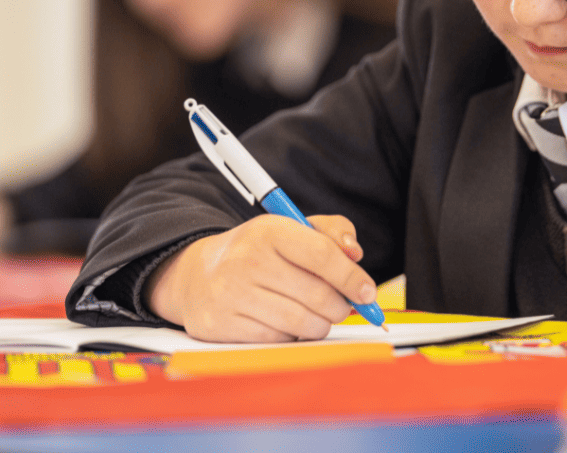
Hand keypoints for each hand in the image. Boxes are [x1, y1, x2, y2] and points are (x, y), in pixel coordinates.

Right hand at [145, 213, 376, 342]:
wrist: (196, 275)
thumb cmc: (259, 251)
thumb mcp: (293, 228)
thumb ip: (332, 232)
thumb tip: (355, 255)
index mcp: (270, 230)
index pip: (322, 255)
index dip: (352, 277)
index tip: (368, 293)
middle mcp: (247, 260)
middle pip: (317, 295)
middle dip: (340, 306)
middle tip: (343, 306)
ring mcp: (231, 294)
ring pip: (301, 323)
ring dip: (320, 324)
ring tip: (319, 315)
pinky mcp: (221, 325)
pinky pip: (277, 340)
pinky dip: (292, 337)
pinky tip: (288, 323)